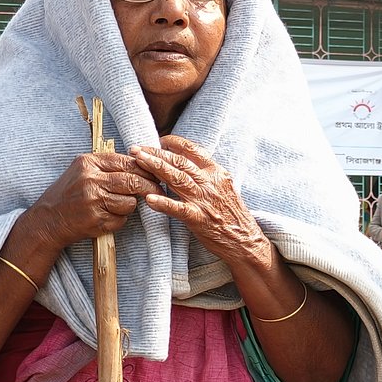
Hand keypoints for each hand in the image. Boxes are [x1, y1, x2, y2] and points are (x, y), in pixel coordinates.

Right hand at [28, 151, 159, 249]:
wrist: (48, 219)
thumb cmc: (70, 193)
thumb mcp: (83, 170)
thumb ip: (109, 166)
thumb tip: (144, 164)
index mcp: (89, 163)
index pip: (127, 162)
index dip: (146, 169)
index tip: (156, 175)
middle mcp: (90, 180)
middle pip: (133, 181)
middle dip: (149, 187)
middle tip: (158, 191)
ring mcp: (93, 201)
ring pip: (130, 202)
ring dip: (129, 206)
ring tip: (115, 205)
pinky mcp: (96, 220)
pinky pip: (121, 219)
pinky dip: (119, 219)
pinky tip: (105, 216)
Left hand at [130, 136, 270, 267]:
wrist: (246, 241)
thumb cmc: (233, 216)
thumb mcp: (224, 188)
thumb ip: (207, 176)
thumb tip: (187, 164)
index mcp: (217, 173)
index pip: (193, 150)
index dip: (174, 143)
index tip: (159, 140)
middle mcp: (210, 182)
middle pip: (180, 161)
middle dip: (155, 153)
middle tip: (136, 148)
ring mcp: (204, 200)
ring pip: (177, 178)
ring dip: (155, 167)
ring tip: (138, 161)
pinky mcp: (199, 218)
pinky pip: (179, 209)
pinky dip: (164, 203)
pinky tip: (149, 198)